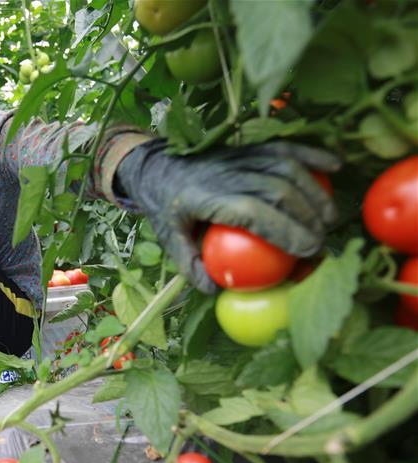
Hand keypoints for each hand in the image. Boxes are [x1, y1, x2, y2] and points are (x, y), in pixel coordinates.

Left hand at [114, 139, 339, 292]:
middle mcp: (225, 174)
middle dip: (307, 216)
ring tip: (330, 218)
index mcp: (204, 198)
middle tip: (322, 242)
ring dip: (314, 191)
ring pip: (285, 168)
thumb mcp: (168, 240)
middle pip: (277, 190)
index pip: (252, 212)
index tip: (307, 250)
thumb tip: (217, 289)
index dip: (283, 229)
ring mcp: (238, 156)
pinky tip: (335, 167)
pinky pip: (283, 148)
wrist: (154, 167)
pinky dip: (311, 155)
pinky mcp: (247, 147)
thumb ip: (190, 266)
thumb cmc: (165, 208)